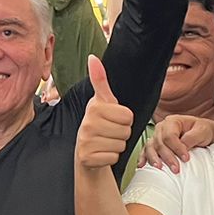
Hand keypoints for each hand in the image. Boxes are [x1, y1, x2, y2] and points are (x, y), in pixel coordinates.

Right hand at [77, 55, 134, 169]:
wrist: (86, 152)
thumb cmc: (99, 124)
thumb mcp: (102, 102)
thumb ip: (100, 80)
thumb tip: (92, 57)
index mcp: (94, 107)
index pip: (128, 115)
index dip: (125, 119)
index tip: (113, 119)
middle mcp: (87, 123)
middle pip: (126, 130)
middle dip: (122, 134)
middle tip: (109, 133)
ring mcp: (85, 141)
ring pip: (121, 144)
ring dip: (117, 146)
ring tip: (105, 142)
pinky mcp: (87, 157)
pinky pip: (113, 157)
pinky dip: (111, 157)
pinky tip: (101, 153)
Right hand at [138, 113, 213, 172]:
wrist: (205, 134)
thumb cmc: (203, 130)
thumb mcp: (202, 131)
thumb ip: (192, 138)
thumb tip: (183, 146)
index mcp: (173, 121)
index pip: (170, 135)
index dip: (177, 148)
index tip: (186, 158)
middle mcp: (162, 128)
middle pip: (159, 143)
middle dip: (167, 157)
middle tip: (176, 168)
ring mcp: (158, 137)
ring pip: (150, 147)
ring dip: (154, 159)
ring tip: (159, 168)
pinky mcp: (156, 146)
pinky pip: (146, 151)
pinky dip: (144, 158)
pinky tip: (142, 165)